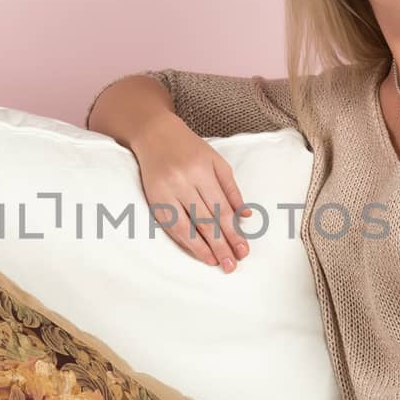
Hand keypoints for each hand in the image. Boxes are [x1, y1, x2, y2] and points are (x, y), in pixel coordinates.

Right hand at [129, 113, 253, 271]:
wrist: (154, 134)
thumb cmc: (190, 149)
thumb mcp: (216, 162)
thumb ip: (231, 189)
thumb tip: (245, 216)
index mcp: (202, 172)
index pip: (221, 209)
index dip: (233, 233)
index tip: (243, 251)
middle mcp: (183, 183)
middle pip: (206, 221)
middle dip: (221, 246)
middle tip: (232, 265)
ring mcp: (166, 192)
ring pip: (186, 227)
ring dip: (202, 249)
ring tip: (215, 263)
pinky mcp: (154, 200)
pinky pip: (170, 226)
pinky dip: (184, 241)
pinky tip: (196, 251)